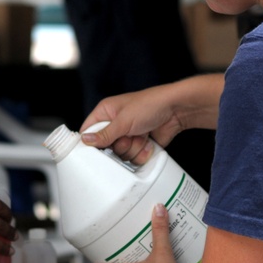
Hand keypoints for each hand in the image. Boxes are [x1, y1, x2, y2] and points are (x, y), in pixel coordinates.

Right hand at [80, 74, 222, 162]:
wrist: (176, 110)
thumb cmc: (150, 104)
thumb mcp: (123, 120)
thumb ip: (104, 134)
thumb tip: (85, 140)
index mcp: (106, 112)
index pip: (89, 130)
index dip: (90, 142)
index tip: (96, 150)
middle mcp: (116, 124)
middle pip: (105, 147)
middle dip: (119, 145)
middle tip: (127, 136)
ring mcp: (128, 135)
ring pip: (121, 155)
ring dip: (133, 148)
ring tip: (141, 135)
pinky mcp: (140, 144)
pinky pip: (134, 158)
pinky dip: (143, 152)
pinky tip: (148, 141)